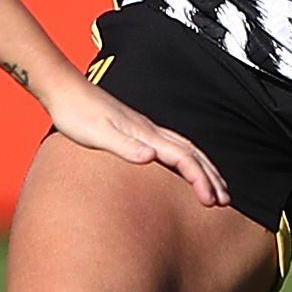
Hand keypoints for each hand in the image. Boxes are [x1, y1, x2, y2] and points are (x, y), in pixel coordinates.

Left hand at [40, 72, 231, 208]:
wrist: (65, 91)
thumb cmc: (77, 114)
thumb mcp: (97, 134)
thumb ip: (124, 146)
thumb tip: (152, 157)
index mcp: (146, 134)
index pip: (183, 158)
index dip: (201, 179)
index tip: (212, 201)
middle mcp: (150, 130)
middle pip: (192, 153)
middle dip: (211, 176)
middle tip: (226, 200)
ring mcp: (145, 129)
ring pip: (185, 148)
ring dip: (203, 167)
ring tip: (214, 186)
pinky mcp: (136, 130)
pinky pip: (172, 146)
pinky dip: (187, 159)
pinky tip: (183, 166)